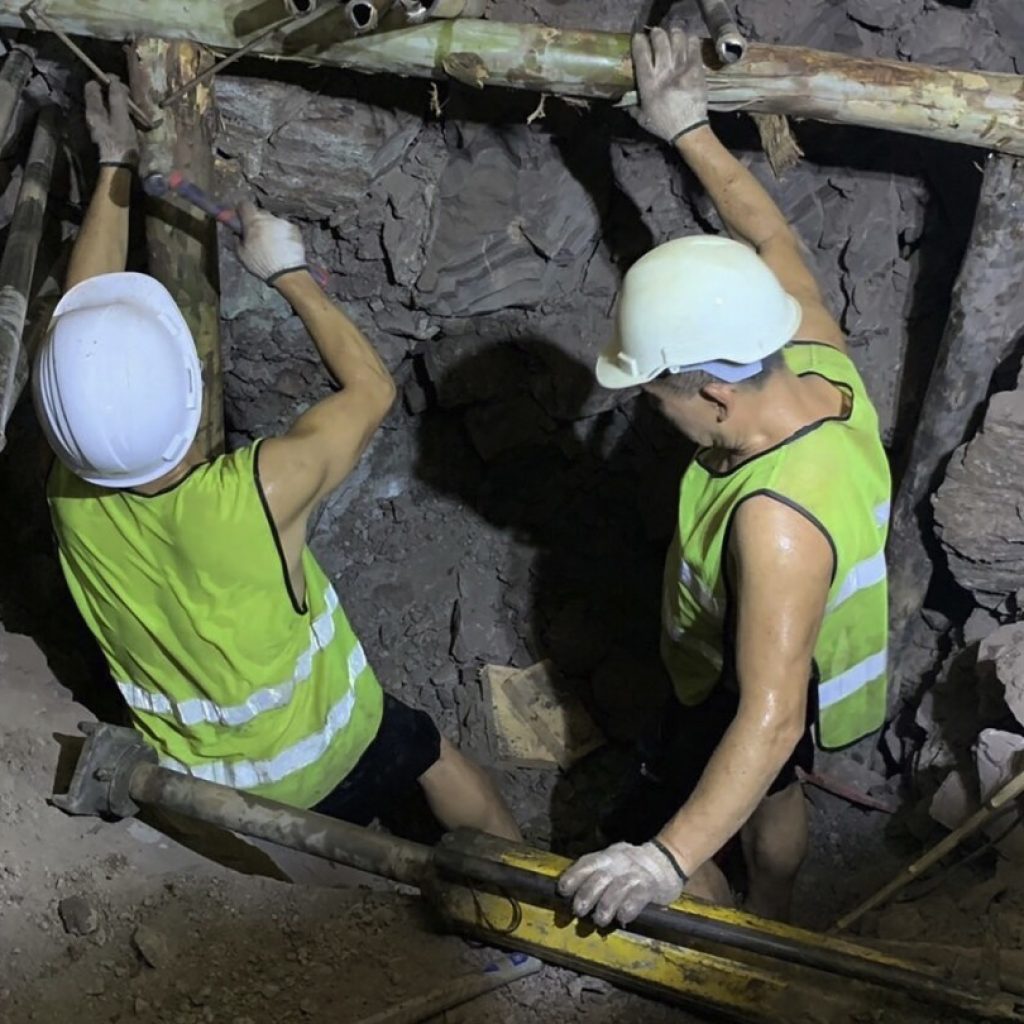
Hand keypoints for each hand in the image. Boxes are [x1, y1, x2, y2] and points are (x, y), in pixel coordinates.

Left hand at [85, 78, 138, 167]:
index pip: (92, 85)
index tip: (120, 85)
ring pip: (105, 105)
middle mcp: (92, 115)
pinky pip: (110, 116)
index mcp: (93, 110)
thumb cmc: (121, 142)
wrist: (119, 166)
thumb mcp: (121, 118)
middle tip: (128, 97)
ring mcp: (98, 124)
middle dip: (113, 92)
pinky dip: (119, 114)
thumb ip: (117, 98)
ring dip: (118, 104)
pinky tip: (129, 119)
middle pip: (99, 95)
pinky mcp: (105, 132)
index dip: (105, 81)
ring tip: (131, 108)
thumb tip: (114, 81)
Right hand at [237, 200, 307, 284]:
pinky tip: (281, 247)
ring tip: (271, 245)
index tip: (240, 217)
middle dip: (256, 221)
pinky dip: (282, 234)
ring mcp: (283, 223)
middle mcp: (269, 218)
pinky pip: (285, 228)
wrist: (287, 272)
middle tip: (255, 235)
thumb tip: (237, 233)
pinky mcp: (295, 229)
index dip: (241, 211)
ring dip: (270, 229)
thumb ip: (237, 239)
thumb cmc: (262, 264)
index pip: (244, 205)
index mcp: (253, 221)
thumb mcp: (241, 254)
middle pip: (260, 213)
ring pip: (273, 221)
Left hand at [557, 840, 686, 926]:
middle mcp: (619, 862)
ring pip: (618, 886)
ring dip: (606, 904)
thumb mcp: (613, 866)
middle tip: (578, 911)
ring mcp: (636, 873)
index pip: (587, 863)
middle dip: (587, 894)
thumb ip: (595, 877)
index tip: (563, 891)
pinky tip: (623, 918)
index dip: (573, 876)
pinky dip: (629, 907)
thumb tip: (569, 896)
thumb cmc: (632, 870)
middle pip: (600, 876)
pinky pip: (639, 896)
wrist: (666, 861)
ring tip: (599, 920)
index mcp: (607, 857)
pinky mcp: (651, 886)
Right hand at [631, 27, 708, 143]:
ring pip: (677, 39)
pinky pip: (694, 46)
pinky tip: (687, 41)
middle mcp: (664, 71)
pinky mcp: (696, 69)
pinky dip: (690, 40)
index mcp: (648, 83)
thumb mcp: (642, 118)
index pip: (641, 53)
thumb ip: (633, 106)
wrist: (689, 129)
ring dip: (674, 34)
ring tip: (672, 35)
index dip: (638, 41)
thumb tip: (623, 101)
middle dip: (657, 34)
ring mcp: (682, 68)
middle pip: (660, 41)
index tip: (638, 38)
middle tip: (657, 35)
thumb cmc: (663, 125)